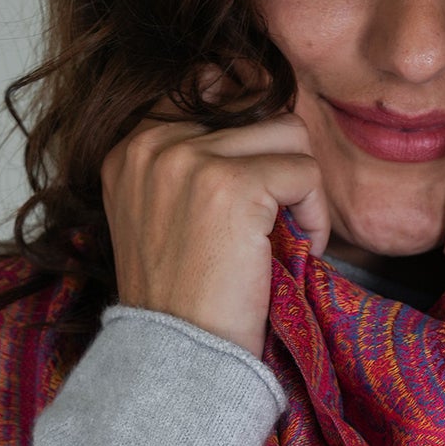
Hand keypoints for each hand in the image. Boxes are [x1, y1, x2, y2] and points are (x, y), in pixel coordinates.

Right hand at [100, 65, 331, 360]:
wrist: (178, 361)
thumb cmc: (183, 302)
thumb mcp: (164, 217)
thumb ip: (191, 163)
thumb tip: (260, 103)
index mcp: (130, 146)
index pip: (208, 84)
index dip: (252, 127)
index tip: (264, 181)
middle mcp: (152, 143)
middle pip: (258, 109)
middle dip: (281, 167)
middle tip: (277, 227)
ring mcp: (189, 160)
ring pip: (288, 134)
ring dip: (301, 189)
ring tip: (286, 241)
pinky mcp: (232, 186)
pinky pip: (305, 172)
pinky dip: (314, 217)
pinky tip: (296, 254)